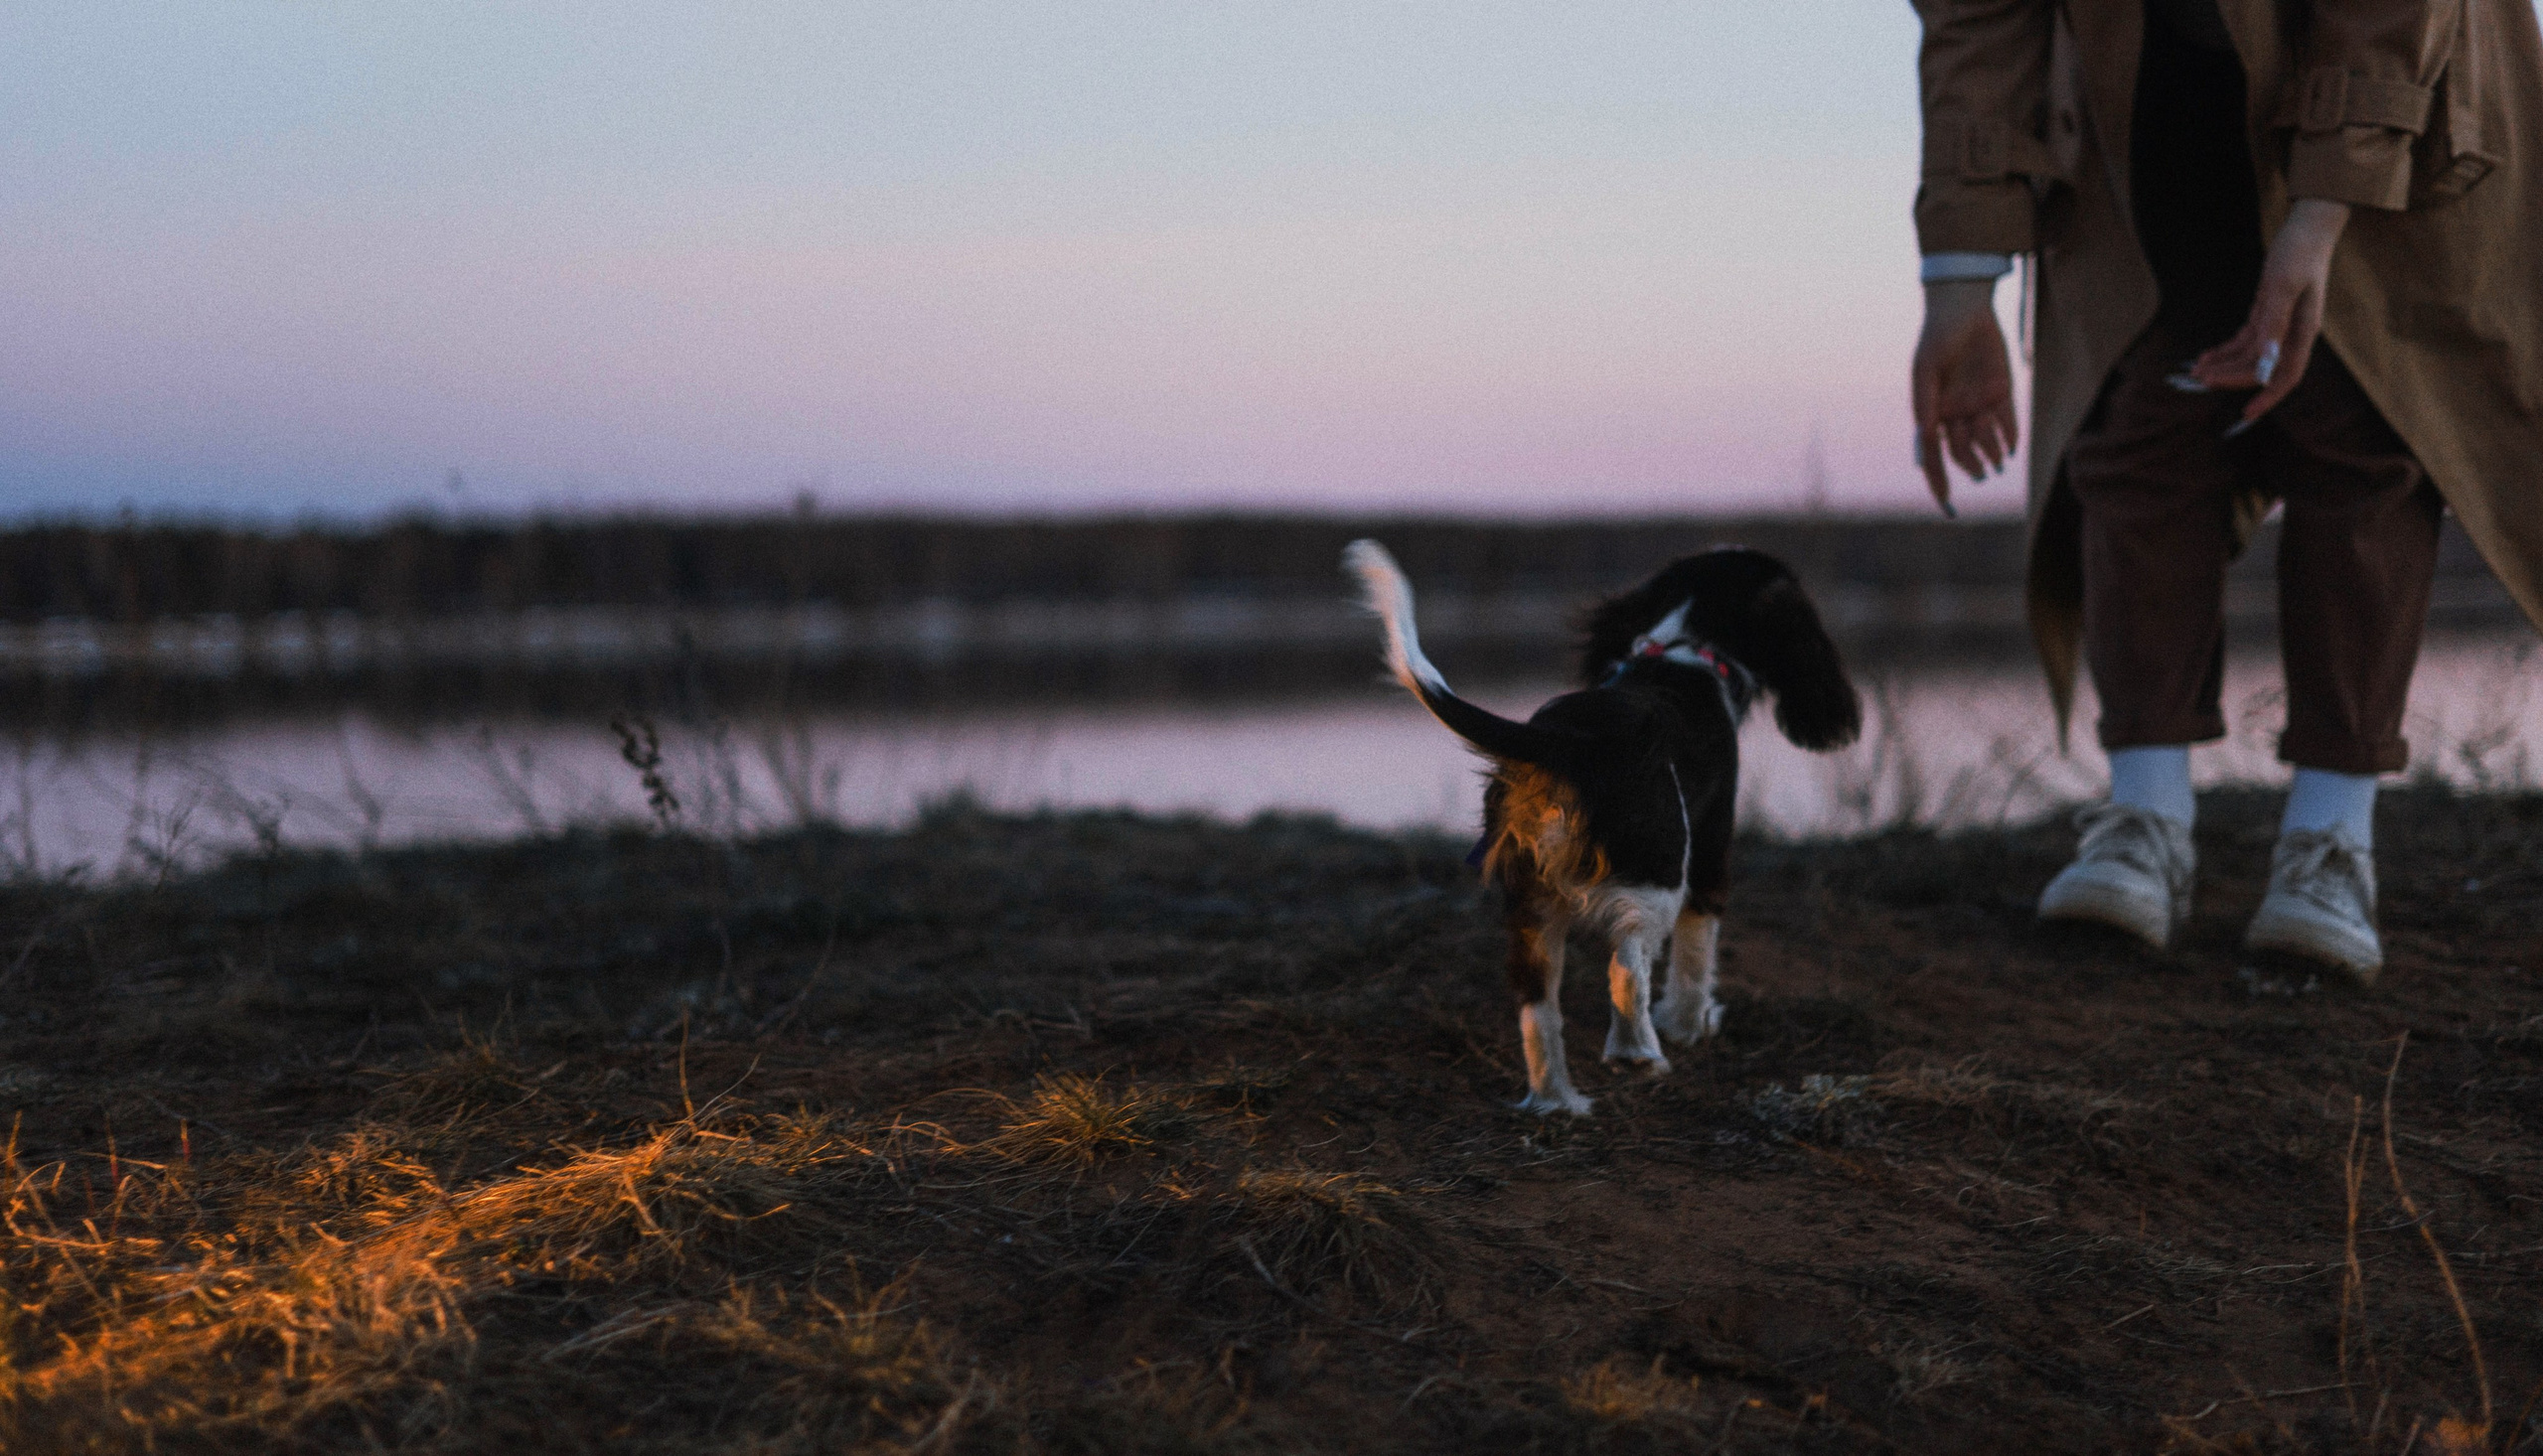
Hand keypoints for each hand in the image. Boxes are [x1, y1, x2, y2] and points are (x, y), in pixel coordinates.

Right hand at [1912, 279, 2017, 514]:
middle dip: (1971, 466)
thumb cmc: (1937, 337)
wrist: (1964, 309)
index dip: (1938, 479)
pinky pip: (2007, 421)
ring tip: (1998, 461)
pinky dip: (2009, 437)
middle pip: (1961, 450)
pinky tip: (2010, 448)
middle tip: (1983, 475)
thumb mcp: (1926, 368)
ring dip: (1991, 453)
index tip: (1946, 503)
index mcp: (1932, 412)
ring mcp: (1979, 403)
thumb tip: (1926, 434)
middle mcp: (1955, 412)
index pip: (1933, 454)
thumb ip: (1925, 401)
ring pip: (1985, 439)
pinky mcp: (2002, 392)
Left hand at [2191, 198, 2351, 426]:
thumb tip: (2266, 358)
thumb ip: (2275, 322)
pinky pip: (2246, 340)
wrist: (2307, 227)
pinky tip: (2207, 356)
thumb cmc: (2299, 252)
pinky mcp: (2268, 313)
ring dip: (2224, 365)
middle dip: (2232, 377)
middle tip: (2201, 381)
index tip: (2246, 413)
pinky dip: (2227, 350)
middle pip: (2262, 368)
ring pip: (2250, 356)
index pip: (2286, 375)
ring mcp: (2281, 324)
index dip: (2268, 396)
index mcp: (2303, 331)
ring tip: (2197, 371)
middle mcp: (2293, 332)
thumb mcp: (2284, 285)